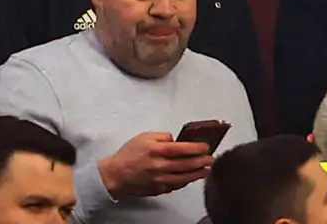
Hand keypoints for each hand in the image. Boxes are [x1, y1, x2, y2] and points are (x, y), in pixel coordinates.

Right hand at [99, 137, 217, 201]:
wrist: (115, 175)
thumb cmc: (129, 154)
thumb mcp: (145, 136)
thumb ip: (163, 136)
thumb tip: (177, 140)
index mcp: (157, 150)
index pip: (182, 149)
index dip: (197, 148)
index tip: (206, 147)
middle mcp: (160, 166)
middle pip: (186, 164)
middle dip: (201, 162)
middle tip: (211, 159)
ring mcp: (159, 180)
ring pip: (183, 178)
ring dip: (197, 174)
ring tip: (206, 170)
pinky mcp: (158, 189)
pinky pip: (175, 186)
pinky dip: (185, 182)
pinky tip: (191, 178)